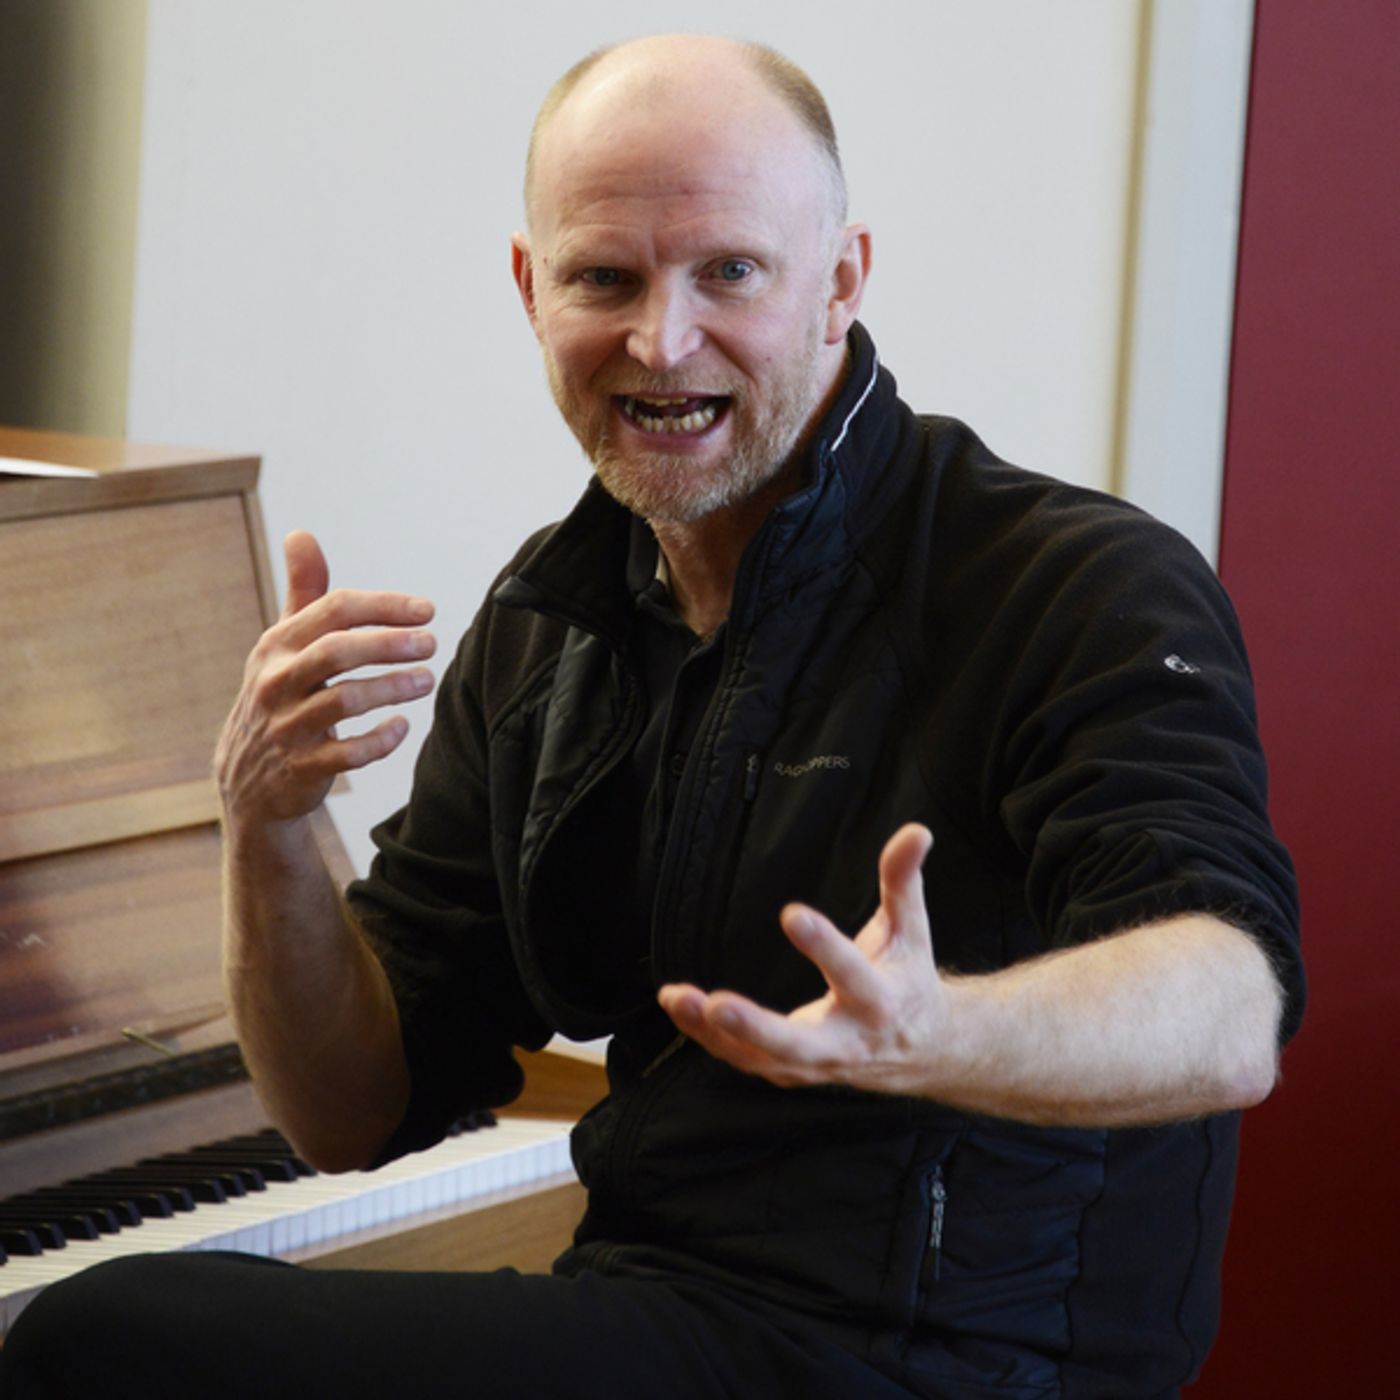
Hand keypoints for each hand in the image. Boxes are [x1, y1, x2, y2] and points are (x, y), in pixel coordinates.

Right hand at [215, 530, 436, 823]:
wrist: (248, 780)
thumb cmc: (280, 695)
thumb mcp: (284, 646)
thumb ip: (305, 594)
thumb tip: (301, 534)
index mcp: (278, 645)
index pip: (333, 611)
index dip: (383, 606)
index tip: (426, 610)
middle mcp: (277, 682)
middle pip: (336, 652)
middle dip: (388, 643)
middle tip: (431, 643)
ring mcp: (287, 727)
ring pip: (342, 701)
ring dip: (391, 687)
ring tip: (427, 679)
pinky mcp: (302, 769)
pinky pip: (346, 754)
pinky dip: (379, 740)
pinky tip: (403, 725)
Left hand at [658, 823, 946, 1094]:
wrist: (923, 1050)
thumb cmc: (908, 977)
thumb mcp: (910, 929)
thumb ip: (903, 880)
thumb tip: (916, 831)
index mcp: (881, 1002)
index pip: (851, 974)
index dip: (823, 946)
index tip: (791, 914)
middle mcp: (848, 1040)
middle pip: (799, 1044)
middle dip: (756, 1027)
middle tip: (716, 1003)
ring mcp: (816, 1065)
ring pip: (760, 1057)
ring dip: (714, 1032)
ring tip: (675, 997)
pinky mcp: (791, 1073)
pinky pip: (745, 1059)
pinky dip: (710, 1038)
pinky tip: (679, 1006)